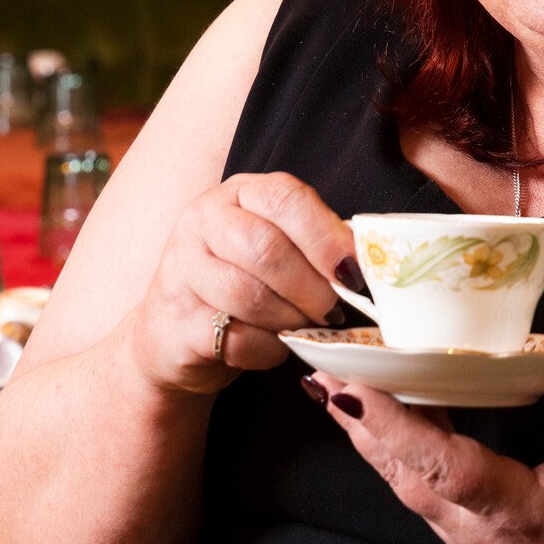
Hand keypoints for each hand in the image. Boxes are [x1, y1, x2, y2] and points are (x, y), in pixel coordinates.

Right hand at [123, 171, 352, 397]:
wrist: (176, 335)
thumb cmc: (243, 286)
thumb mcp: (278, 249)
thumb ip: (316, 247)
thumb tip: (367, 266)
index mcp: (238, 194)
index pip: (284, 197)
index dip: (325, 236)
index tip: (353, 273)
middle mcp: (202, 220)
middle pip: (265, 248)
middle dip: (311, 287)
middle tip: (332, 311)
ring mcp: (182, 269)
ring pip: (247, 295)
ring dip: (289, 320)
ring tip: (302, 328)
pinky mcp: (176, 321)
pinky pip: (233, 337)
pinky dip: (267, 349)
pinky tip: (273, 346)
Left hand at [308, 365, 543, 543]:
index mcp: (517, 512)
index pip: (446, 467)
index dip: (396, 427)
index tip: (352, 389)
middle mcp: (478, 532)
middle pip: (403, 475)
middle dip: (357, 423)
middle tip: (320, 371)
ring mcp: (465, 541)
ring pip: (402, 485)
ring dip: (365, 437)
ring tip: (332, 386)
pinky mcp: (463, 540)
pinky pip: (416, 491)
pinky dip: (390, 453)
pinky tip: (376, 422)